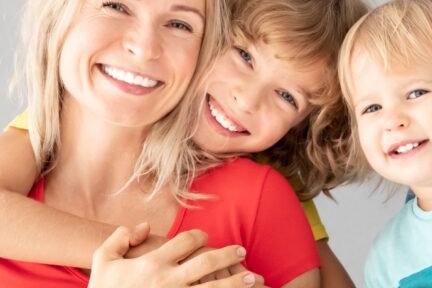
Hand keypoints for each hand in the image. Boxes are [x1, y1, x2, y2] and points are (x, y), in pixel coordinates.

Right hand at [90, 225, 263, 286]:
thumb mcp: (102, 262)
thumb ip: (119, 239)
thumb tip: (141, 226)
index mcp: (153, 263)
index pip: (186, 241)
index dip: (199, 236)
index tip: (205, 237)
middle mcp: (168, 280)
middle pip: (207, 262)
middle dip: (228, 255)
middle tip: (241, 251)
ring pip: (213, 287)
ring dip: (236, 282)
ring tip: (252, 278)